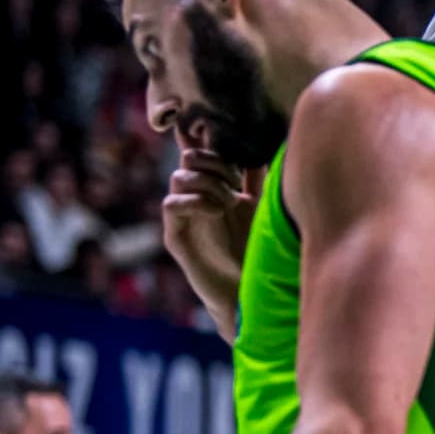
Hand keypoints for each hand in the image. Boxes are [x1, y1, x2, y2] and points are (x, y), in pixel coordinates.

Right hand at [163, 151, 258, 317]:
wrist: (249, 290)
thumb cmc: (256, 250)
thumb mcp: (261, 208)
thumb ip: (257, 179)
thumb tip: (263, 148)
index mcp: (217, 188)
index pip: (205, 152)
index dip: (213, 143)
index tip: (233, 148)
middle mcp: (198, 198)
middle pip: (190, 157)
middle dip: (214, 162)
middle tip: (235, 182)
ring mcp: (185, 216)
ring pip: (179, 177)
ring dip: (208, 183)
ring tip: (230, 201)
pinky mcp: (176, 235)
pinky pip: (171, 204)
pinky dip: (194, 200)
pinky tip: (216, 211)